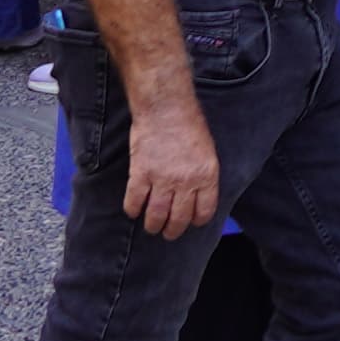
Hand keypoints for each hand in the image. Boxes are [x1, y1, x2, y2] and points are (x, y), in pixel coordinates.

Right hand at [122, 93, 223, 239]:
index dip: (197, 220)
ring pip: (156, 215)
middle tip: (168, 233)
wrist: (166, 107)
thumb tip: (198, 195)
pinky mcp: (141, 173)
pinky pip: (135, 201)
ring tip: (151, 227)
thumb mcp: (207, 151)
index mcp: (206, 175)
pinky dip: (133, 209)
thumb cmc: (189, 124)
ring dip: (153, 225)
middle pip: (179, 218)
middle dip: (173, 230)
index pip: (204, 211)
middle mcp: (186, 181)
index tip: (191, 223)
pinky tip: (133, 211)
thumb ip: (203, 175)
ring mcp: (162, 179)